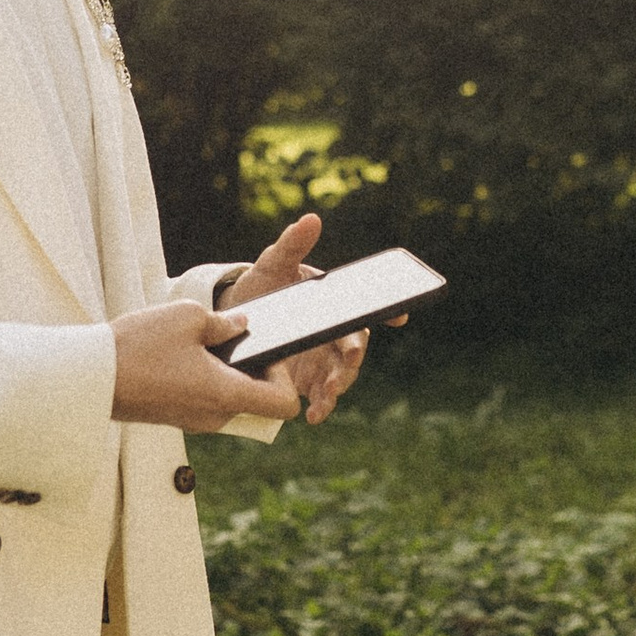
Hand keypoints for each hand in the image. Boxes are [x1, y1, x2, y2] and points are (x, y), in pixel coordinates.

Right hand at [111, 298, 297, 431]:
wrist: (88, 377)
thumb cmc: (137, 347)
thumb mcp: (187, 317)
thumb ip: (224, 322)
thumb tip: (241, 326)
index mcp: (226, 395)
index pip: (284, 405)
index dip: (285, 376)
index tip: (264, 350)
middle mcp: (215, 417)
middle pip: (258, 400)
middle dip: (253, 368)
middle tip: (232, 336)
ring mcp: (194, 422)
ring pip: (230, 398)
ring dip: (226, 371)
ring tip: (200, 341)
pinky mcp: (176, 417)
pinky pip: (206, 400)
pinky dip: (206, 379)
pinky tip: (182, 353)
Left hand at [211, 207, 367, 427]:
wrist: (235, 320)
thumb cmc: (263, 286)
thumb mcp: (273, 264)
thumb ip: (292, 245)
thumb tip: (311, 219)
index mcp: (334, 307)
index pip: (365, 310)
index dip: (388, 312)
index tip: (400, 316)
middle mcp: (333, 336)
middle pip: (353, 347)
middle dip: (353, 355)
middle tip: (348, 360)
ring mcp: (321, 361)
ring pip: (341, 376)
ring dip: (339, 386)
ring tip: (329, 393)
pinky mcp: (305, 382)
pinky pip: (319, 397)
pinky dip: (321, 407)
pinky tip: (314, 416)